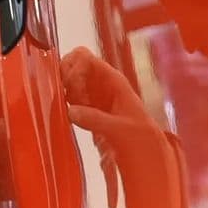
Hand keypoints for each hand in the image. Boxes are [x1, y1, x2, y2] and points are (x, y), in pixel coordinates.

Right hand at [61, 48, 187, 207]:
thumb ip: (96, 120)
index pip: (84, 58)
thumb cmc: (138, 136)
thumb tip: (71, 112)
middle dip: (65, 77)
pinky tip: (68, 113)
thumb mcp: (119, 129)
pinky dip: (64, 100)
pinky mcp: (87, 106)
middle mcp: (100, 82)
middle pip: (72, 63)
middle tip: (67, 97)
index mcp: (111, 80)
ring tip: (68, 107)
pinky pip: (70, 95)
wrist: (144, 150)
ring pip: (69, 78)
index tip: (71, 89)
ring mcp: (93, 93)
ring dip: (63, 89)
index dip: (73, 68)